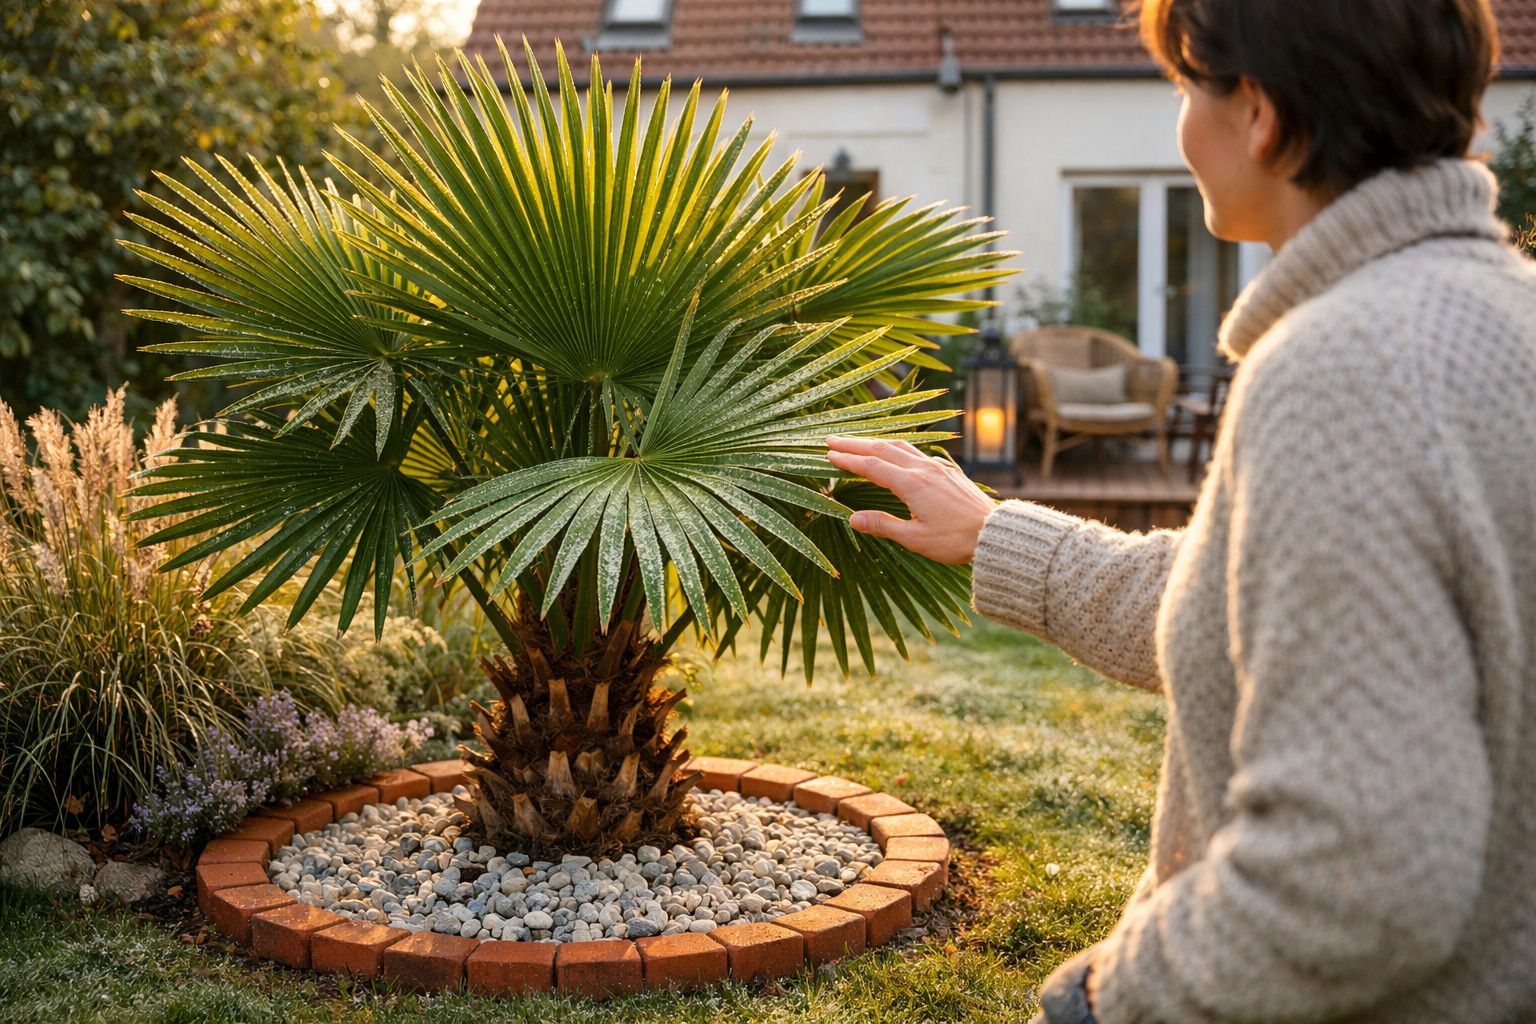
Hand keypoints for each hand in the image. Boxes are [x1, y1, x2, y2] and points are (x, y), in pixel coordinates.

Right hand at [825, 435, 996, 563]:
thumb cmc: (956, 540)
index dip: (848, 460)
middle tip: (832, 439)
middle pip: (882, 449)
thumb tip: (852, 519)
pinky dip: (898, 448)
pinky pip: (917, 452)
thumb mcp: (915, 538)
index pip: (871, 466)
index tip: (829, 454)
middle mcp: (923, 469)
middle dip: (855, 443)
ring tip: (859, 442)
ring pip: (901, 446)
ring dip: (876, 442)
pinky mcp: (948, 471)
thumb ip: (883, 525)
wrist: (994, 533)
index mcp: (912, 484)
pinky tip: (896, 453)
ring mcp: (937, 467)